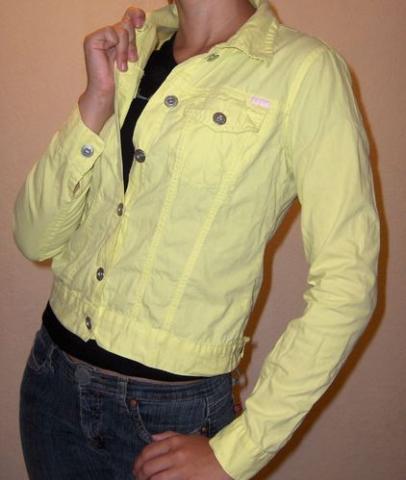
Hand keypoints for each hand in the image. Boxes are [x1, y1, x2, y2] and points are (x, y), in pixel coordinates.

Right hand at [78, 6, 145, 132]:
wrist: (108, 94)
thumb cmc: (120, 80)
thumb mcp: (132, 56)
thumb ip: (133, 39)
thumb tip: (139, 20)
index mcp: (116, 37)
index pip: (127, 16)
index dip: (135, 15)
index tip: (142, 22)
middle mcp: (106, 35)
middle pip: (126, 24)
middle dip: (132, 42)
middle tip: (132, 58)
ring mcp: (98, 36)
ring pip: (121, 29)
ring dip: (126, 48)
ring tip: (124, 64)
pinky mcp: (92, 40)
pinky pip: (112, 33)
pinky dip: (119, 48)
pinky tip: (118, 64)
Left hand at [133, 431, 231, 479]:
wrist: (225, 459)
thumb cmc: (207, 449)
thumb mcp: (188, 437)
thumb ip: (169, 436)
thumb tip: (152, 437)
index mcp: (175, 442)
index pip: (149, 450)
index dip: (139, 460)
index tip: (136, 467)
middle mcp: (176, 454)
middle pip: (148, 465)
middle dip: (139, 473)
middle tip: (138, 477)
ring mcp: (180, 469)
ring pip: (154, 477)